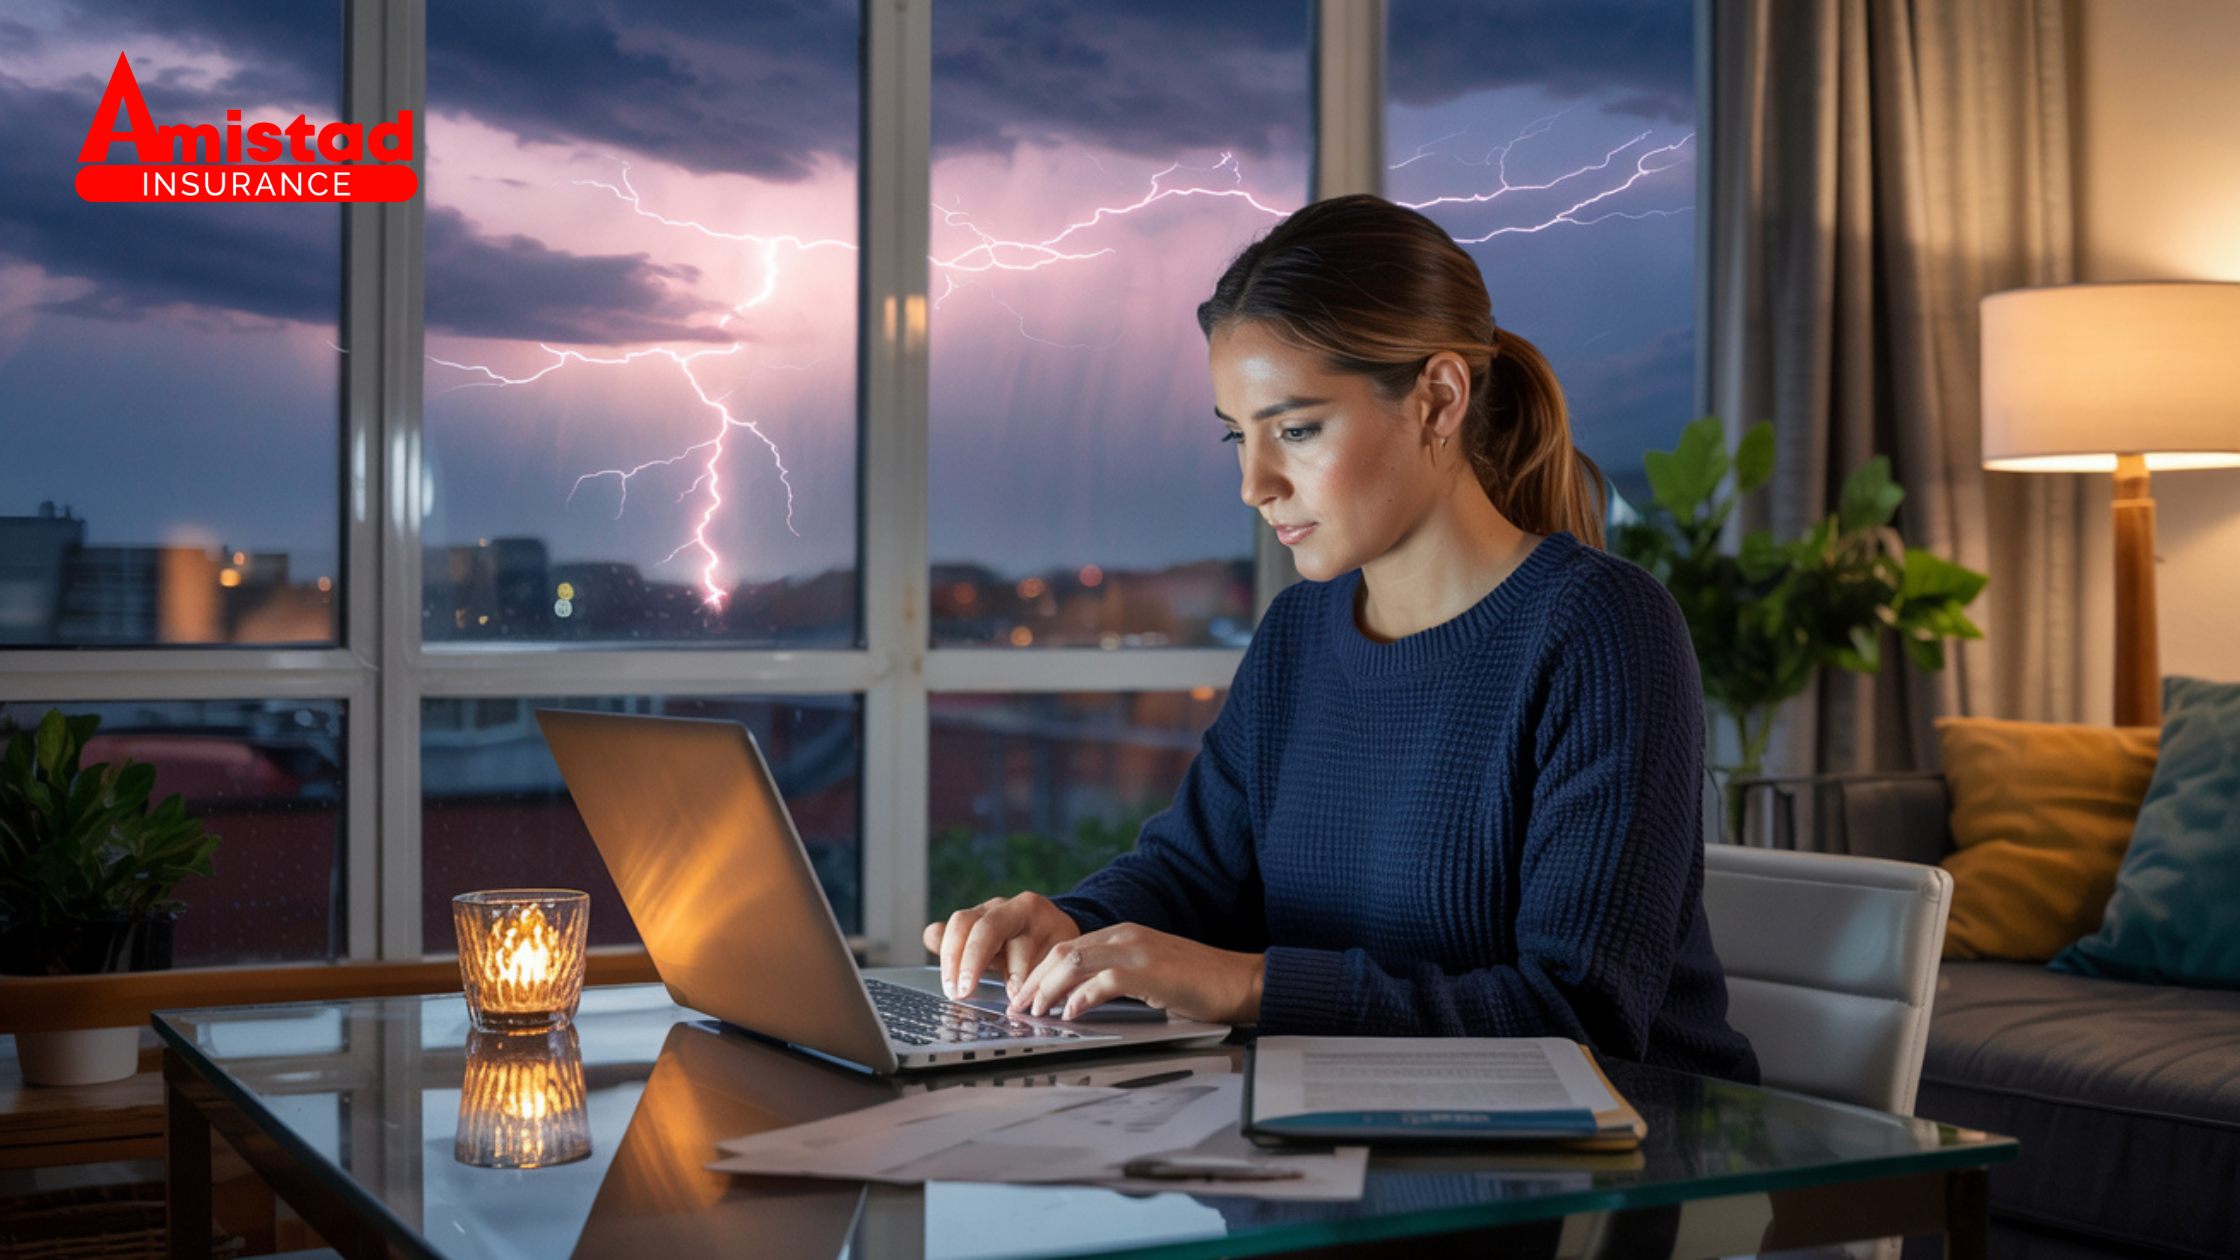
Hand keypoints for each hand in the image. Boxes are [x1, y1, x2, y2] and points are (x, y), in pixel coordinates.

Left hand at [922, 892, 1081, 999]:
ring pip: (1019, 944)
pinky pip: (1047, 956)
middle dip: (971, 962)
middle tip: (966, 991)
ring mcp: (1039, 917)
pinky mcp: (1064, 929)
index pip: (961, 923)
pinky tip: (1033, 994)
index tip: (951, 987)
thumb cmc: (1018, 944)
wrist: (1063, 933)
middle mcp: (1012, 908)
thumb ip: (957, 943)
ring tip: (1010, 998)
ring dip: (1012, 976)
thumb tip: (930, 934)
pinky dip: (1037, 979)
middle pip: (985, 928)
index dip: (950, 954)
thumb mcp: (987, 946)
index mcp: (988, 911)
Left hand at [1015, 922, 1263, 1024]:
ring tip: (1037, 1012)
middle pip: (1062, 952)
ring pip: (1075, 962)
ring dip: (1049, 989)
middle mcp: (1126, 936)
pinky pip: (1105, 981)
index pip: (1065, 947)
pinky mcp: (1151, 972)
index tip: (1023, 995)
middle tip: (1019, 1007)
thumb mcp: (1147, 973)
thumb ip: (1114, 976)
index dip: (1038, 972)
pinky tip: (1071, 1013)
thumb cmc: (1198, 982)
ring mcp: (1139, 951)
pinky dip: (1082, 997)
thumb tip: (1076, 998)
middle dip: (1034, 981)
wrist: (1241, 981)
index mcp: (1122, 934)